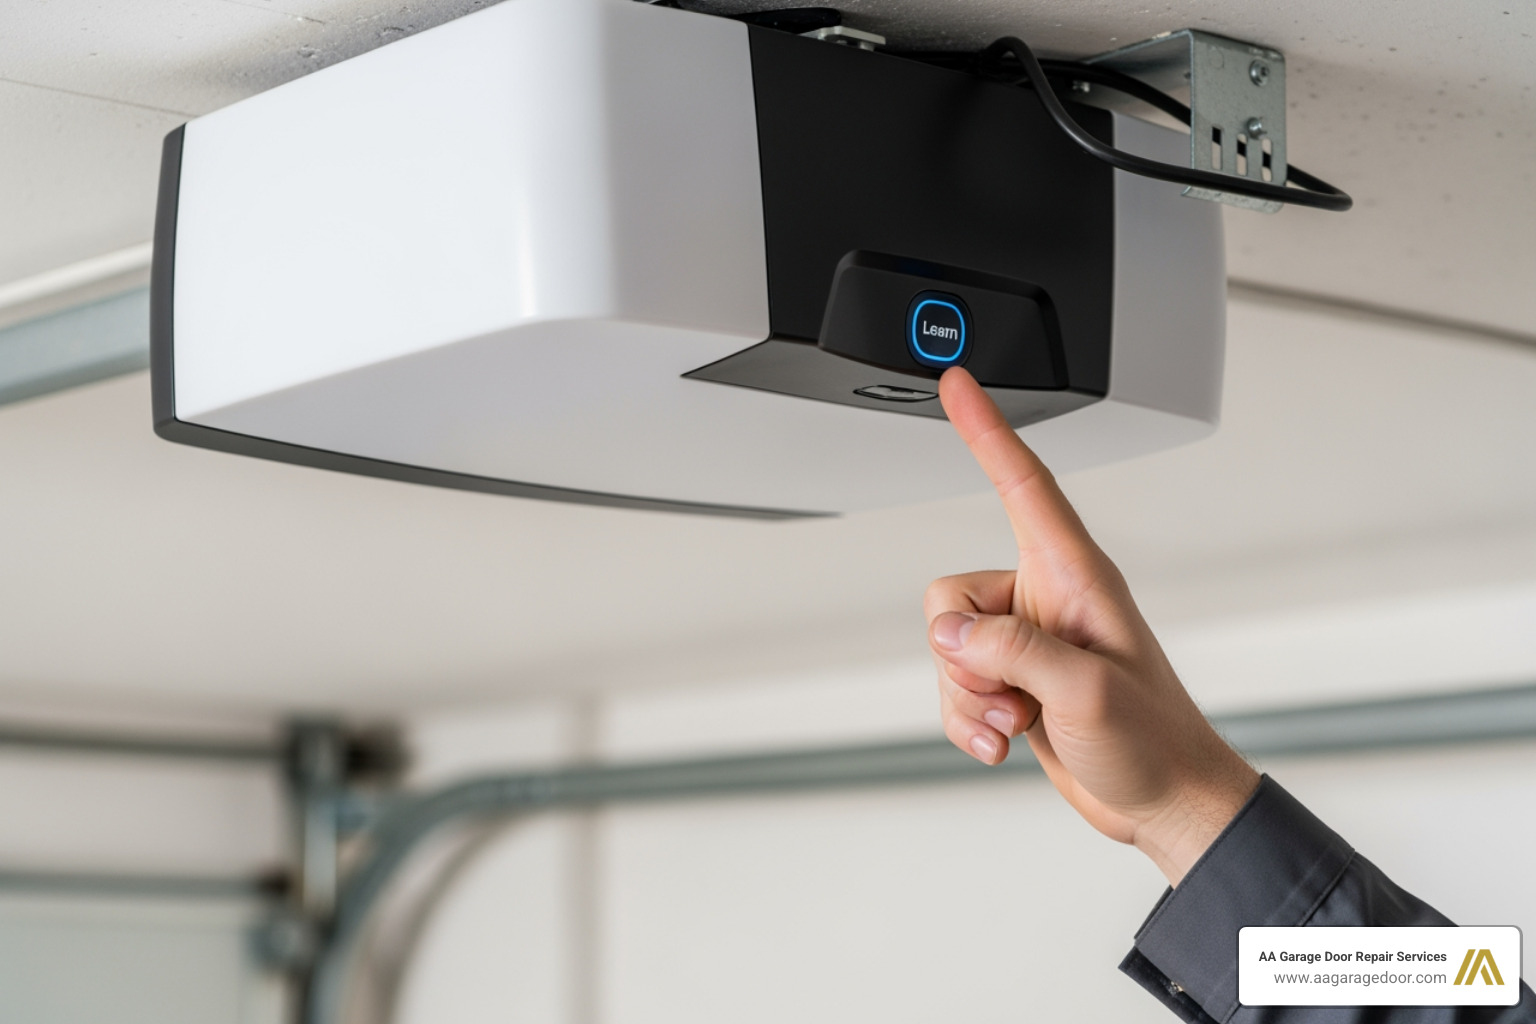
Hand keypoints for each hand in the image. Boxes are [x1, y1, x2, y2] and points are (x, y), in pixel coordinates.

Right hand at [925, 368, 1258, 884]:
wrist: (1166, 802)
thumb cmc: (1153, 742)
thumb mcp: (1085, 692)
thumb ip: (1012, 651)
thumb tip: (951, 634)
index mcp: (1075, 576)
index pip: (1023, 484)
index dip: (988, 430)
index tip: (958, 384)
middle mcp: (1047, 599)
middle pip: (952, 597)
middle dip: (965, 656)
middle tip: (1015, 692)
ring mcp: (1028, 641)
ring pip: (949, 647)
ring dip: (970, 696)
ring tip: (1020, 720)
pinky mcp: (1015, 680)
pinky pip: (955, 685)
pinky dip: (969, 718)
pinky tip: (1005, 739)